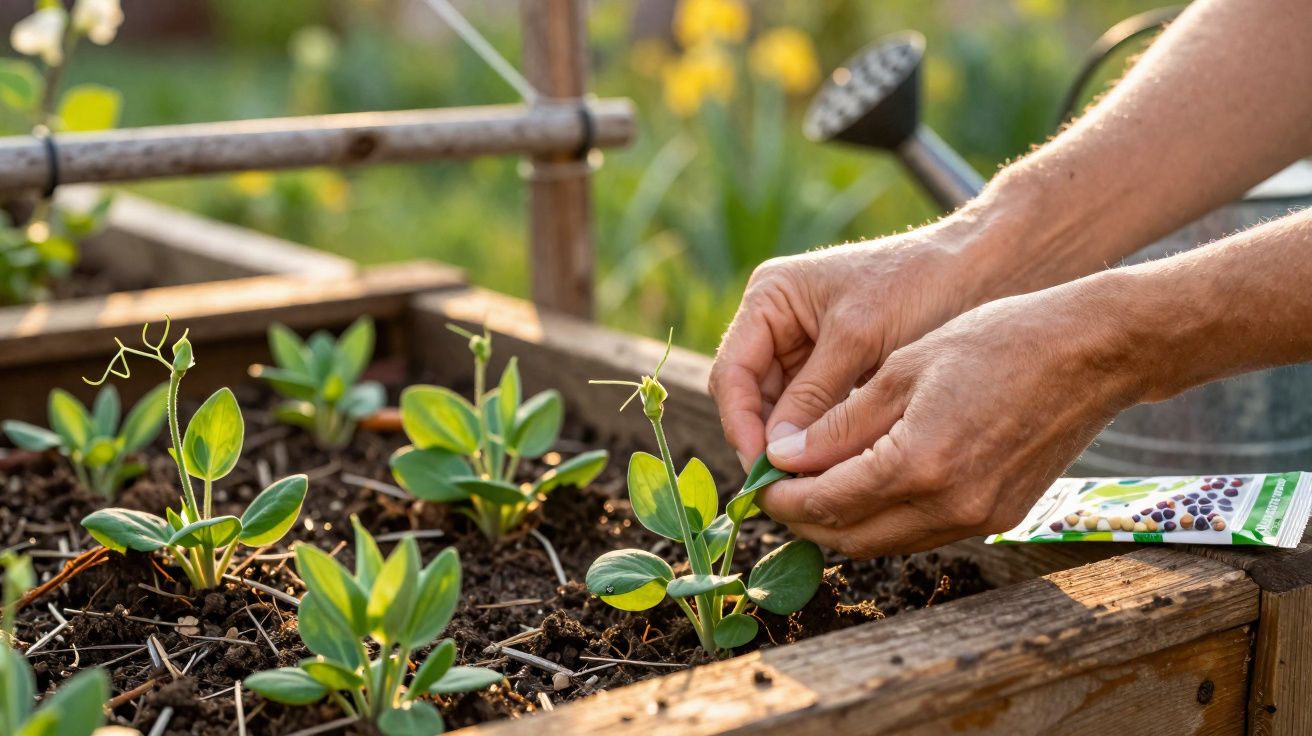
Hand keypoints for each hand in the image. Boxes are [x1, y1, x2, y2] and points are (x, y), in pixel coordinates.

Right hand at [709, 221, 987, 470]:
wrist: (979, 271)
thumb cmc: (918, 285)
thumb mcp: (859, 338)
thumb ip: (814, 394)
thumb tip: (777, 456)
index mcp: (770, 299)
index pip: (733, 372)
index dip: (740, 424)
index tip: (762, 469)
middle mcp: (778, 325)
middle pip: (751, 398)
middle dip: (767, 443)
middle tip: (786, 490)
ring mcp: (805, 350)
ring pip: (781, 414)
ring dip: (793, 449)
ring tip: (811, 487)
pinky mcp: (835, 373)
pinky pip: (813, 416)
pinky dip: (821, 443)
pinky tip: (835, 472)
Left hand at [758, 278, 1144, 558]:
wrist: (1090, 354)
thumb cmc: (997, 342)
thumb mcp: (902, 369)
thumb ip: (838, 425)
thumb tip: (783, 459)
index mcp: (917, 462)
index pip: (824, 502)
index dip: (780, 497)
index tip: (757, 483)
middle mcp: (948, 504)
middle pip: (849, 538)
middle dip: (804, 520)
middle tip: (776, 491)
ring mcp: (977, 519)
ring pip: (884, 543)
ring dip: (842, 524)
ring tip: (813, 487)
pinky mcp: (997, 518)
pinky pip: (921, 533)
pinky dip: (884, 518)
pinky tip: (867, 485)